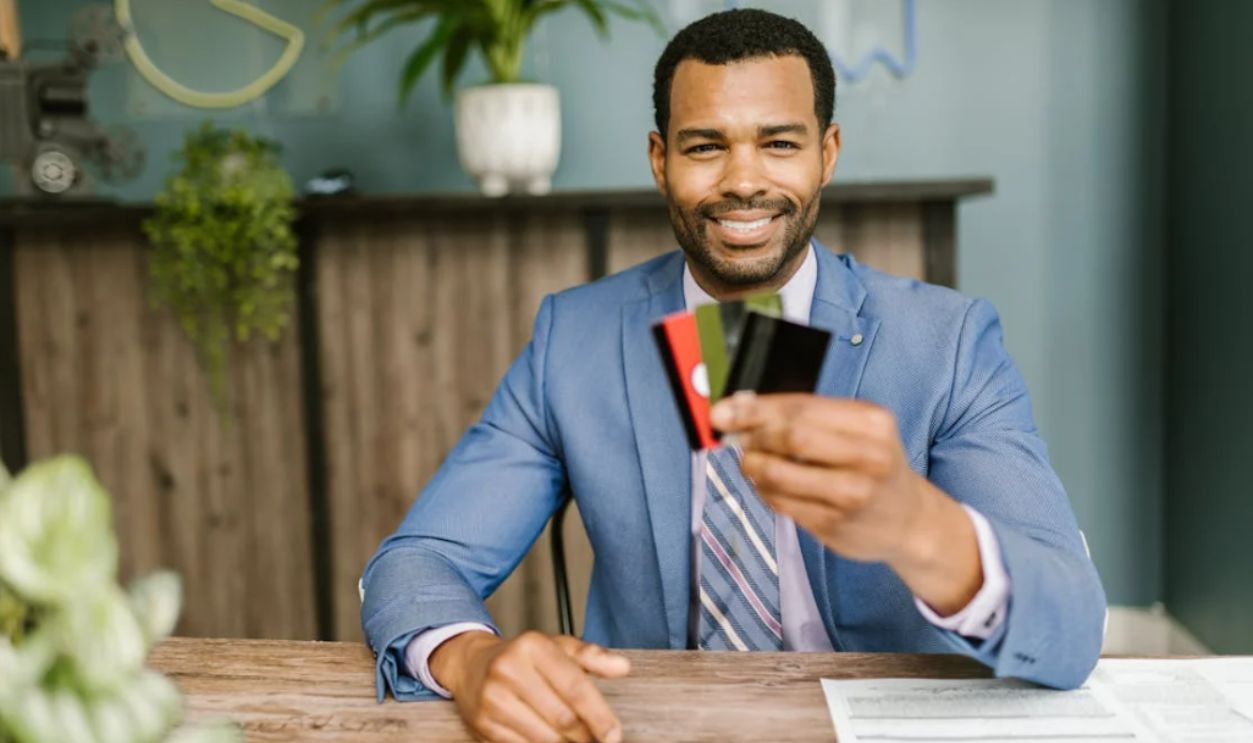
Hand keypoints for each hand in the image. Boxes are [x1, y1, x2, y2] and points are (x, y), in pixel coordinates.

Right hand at [430, 630, 629, 742]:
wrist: (471, 666)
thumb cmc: (524, 658)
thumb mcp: (557, 647)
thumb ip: (591, 656)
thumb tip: (622, 667)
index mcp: (532, 646)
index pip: (574, 686)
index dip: (598, 715)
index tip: (614, 735)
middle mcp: (509, 670)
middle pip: (562, 718)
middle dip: (585, 736)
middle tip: (598, 741)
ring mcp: (493, 699)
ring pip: (544, 738)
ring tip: (577, 741)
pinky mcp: (483, 724)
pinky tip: (553, 742)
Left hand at [710, 392, 981, 614]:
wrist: (908, 519)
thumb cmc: (872, 466)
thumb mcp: (855, 430)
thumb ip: (804, 417)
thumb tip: (738, 409)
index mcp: (872, 421)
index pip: (801, 406)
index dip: (754, 408)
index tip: (722, 411)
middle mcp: (868, 456)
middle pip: (791, 436)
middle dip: (754, 437)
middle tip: (738, 440)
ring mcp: (852, 494)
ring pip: (779, 473)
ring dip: (752, 467)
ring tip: (750, 464)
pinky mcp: (835, 524)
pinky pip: (781, 503)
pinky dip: (764, 491)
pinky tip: (770, 486)